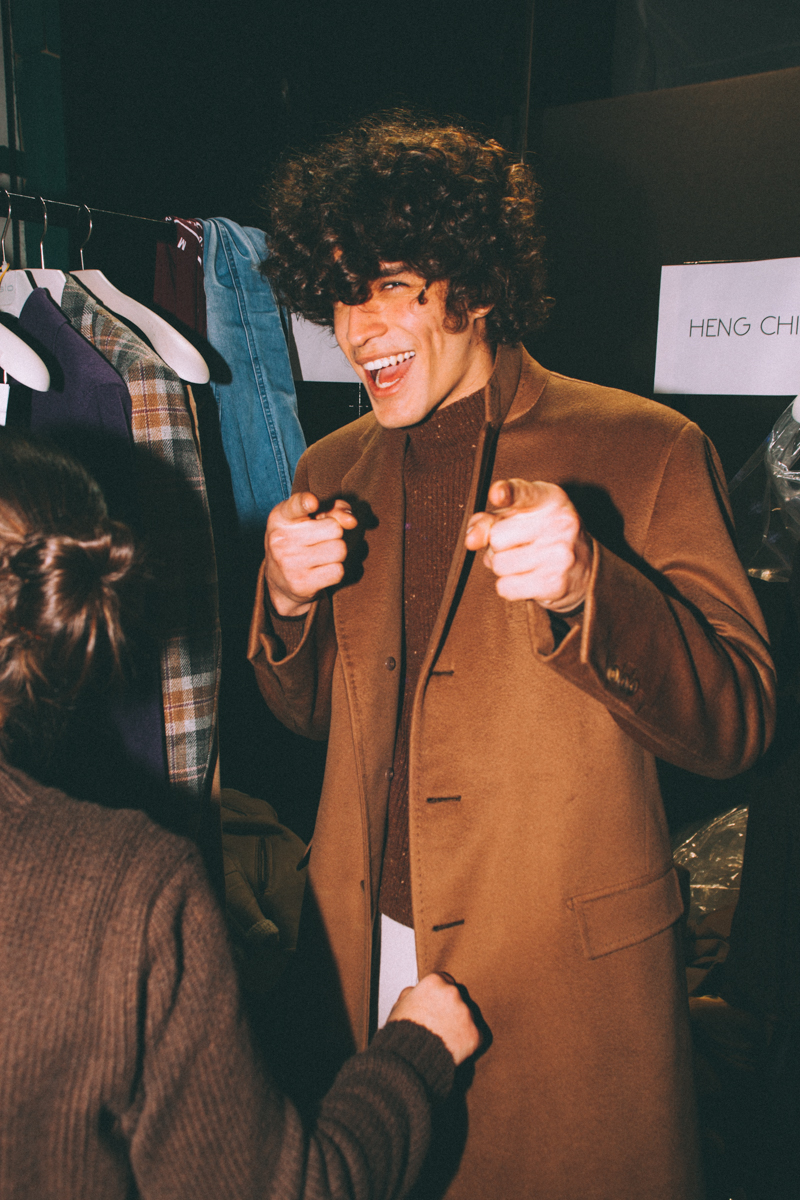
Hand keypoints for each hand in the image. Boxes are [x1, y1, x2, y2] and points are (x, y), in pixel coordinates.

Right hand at [265, 492, 357, 616]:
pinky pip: (338, 571)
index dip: (306, 502)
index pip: (296, 506)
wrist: (280, 580)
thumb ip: (334, 509)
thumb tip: (352, 521)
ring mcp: (289, 563)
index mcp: (281, 517)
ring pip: (340, 550)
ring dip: (337, 553)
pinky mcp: (300, 584)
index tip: (313, 502)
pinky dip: (335, 571)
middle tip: (320, 541)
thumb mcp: (311, 519)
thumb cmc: (301, 541)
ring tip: (321, 556)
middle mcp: (281, 539)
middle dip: (335, 535)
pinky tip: (321, 571)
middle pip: (335, 528)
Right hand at [387, 972, 480, 1065]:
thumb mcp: (399, 1006)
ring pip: (468, 1015)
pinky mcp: (475, 1033)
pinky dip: (468, 1041)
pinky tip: (454, 1048)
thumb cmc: (402, 1034)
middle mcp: (453, 993)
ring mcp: (466, 1012)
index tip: (437, 1005)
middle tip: (441, 1023)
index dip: (440, 995)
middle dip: (452, 1007)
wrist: (410, 1060)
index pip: (445, 981)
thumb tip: (415, 992)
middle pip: (458, 996)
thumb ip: (411, 994)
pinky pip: (476, 1034)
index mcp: (434, 982)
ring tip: (445, 1038)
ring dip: (461, 1023)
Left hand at [465, 478, 591, 612]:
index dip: (507, 492)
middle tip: (519, 546)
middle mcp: (560, 523)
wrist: (584, 570)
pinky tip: (529, 579)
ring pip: (498, 565)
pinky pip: (505, 587)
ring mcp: (560, 555)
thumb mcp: (519, 517)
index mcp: (551, 499)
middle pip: (496, 537)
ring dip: (503, 568)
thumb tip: (471, 539)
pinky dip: (509, 587)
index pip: (523, 493)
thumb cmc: (542, 536)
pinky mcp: (555, 584)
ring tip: (525, 563)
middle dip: (498, 547)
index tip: (498, 494)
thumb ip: (489, 520)